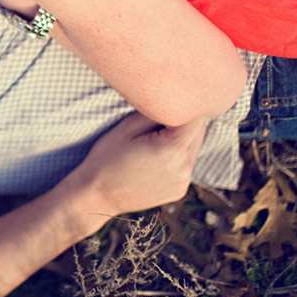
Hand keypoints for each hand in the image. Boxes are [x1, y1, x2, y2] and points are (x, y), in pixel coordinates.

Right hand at [66, 112, 205, 217]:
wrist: (97, 194)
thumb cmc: (107, 157)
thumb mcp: (127, 126)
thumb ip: (157, 112)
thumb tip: (177, 101)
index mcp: (171, 148)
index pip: (196, 118)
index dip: (185, 106)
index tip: (170, 104)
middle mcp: (183, 167)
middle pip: (199, 132)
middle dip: (183, 122)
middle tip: (156, 122)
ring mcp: (183, 180)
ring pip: (193, 148)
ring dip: (181, 139)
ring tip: (153, 141)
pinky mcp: (180, 189)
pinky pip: (186, 164)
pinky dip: (177, 156)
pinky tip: (154, 159)